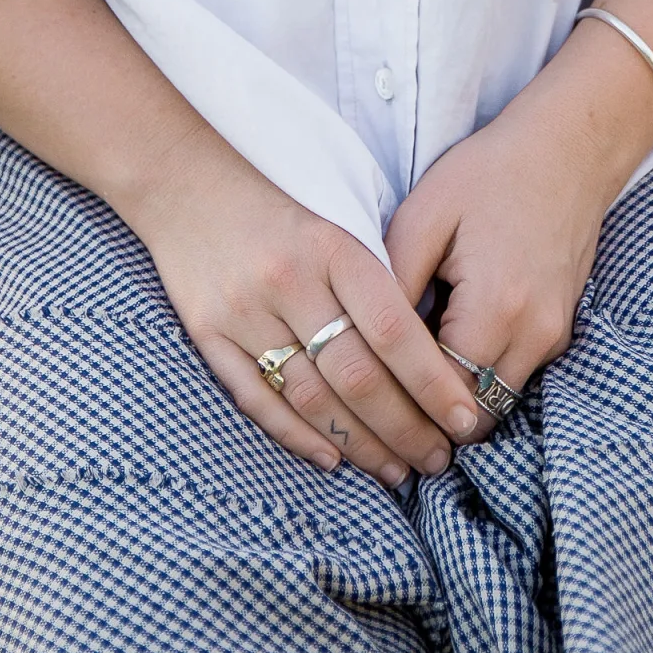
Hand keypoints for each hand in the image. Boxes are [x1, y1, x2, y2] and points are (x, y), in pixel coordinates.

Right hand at [131, 129, 485, 485]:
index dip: (434, 384)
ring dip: (360, 443)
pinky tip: (333, 458)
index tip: (466, 419)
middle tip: (438, 459)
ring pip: (312, 398)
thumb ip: (376, 284)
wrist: (187, 183)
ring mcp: (243, 312)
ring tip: (396, 469)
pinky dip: (297, 436)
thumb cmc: (280, 209)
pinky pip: (257, 401)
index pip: (393, 330)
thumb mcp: (336, 225)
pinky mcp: (207, 335)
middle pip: (357, 375)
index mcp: (331, 247)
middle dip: (406, 428)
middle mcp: (289, 281)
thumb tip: (430, 362)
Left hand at [386, 0, 652, 431]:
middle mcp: (532, 337)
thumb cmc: (487, 174)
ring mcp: (553, 337)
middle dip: (428, 411)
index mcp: (494, 310)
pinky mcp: (561, 329)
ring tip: (412, 366)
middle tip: (383, 393)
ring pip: (497, 402)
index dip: (400, 401)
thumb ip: (392, 286)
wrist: (567, 147)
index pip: (441, 398)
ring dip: (457, 395)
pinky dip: (481, 374)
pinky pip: (514, 376)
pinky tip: (448, 340)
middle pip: (473, 415)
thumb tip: (363, 344)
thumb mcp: (423, 217)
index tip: (367, 391)